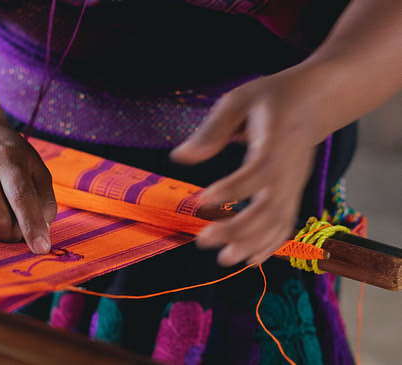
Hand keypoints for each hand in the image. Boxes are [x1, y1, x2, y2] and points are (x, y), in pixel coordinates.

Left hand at [171, 67, 324, 265]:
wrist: (315, 102)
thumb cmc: (272, 99)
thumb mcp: (239, 100)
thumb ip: (212, 130)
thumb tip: (179, 157)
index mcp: (277, 141)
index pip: (260, 171)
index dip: (234, 189)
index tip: (202, 200)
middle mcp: (290, 169)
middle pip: (270, 206)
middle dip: (239, 228)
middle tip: (204, 240)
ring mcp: (294, 184)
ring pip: (279, 222)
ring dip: (252, 244)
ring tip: (224, 259)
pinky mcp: (293, 194)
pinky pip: (285, 225)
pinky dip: (270, 245)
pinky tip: (249, 260)